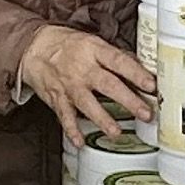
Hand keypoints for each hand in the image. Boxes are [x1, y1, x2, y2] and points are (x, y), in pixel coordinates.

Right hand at [19, 26, 152, 146]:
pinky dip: (71, 130)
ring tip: (116, 132)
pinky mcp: (57, 98)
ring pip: (87, 103)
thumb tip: (140, 68)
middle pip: (108, 85)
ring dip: (102, 119)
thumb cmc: (67, 45)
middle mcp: (82, 68)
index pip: (119, 61)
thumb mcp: (92, 42)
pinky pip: (64, 116)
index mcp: (94, 50)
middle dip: (128, 100)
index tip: (151, 85)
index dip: (136, 73)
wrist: (34, 47)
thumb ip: (114, 57)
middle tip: (145, 113)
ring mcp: (69, 84)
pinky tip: (80, 141)